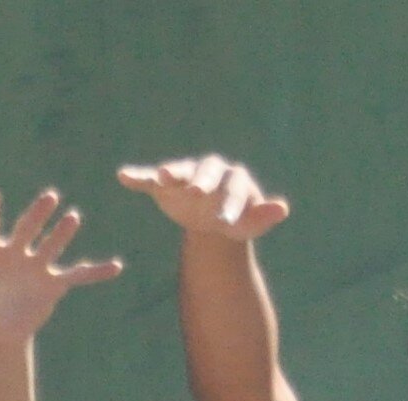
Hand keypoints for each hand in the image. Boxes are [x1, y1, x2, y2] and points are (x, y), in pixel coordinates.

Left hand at [0, 189, 123, 339]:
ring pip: (50, 245)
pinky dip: (96, 272)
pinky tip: (116, 267)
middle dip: (36, 215)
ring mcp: (34, 266)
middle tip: (48, 197)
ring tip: (73, 217)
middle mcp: (14, 252)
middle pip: (26, 228)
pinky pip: (77, 275)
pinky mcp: (51, 283)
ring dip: (61, 234)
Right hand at [116, 156, 290, 241]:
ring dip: (171, 171)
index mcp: (235, 179)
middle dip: (202, 181)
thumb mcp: (249, 224)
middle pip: (207, 171)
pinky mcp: (165, 183)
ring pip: (180, 169)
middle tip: (196, 192)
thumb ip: (263, 216)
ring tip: (160, 176)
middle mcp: (212, 170)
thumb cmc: (236, 220)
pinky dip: (138, 175)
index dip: (231, 203)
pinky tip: (124, 175)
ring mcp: (187, 174)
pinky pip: (150, 178)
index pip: (235, 187)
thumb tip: (283, 208)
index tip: (224, 221)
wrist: (212, 219)